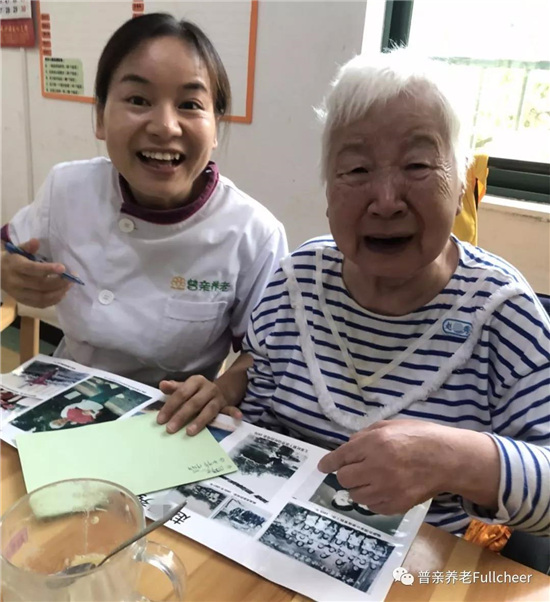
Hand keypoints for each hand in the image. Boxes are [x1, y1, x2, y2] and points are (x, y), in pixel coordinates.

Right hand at [1, 238, 70, 307]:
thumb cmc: (12, 260)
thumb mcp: (17, 250)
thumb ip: (28, 247)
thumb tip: (36, 241)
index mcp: (15, 266)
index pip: (32, 269)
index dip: (48, 269)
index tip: (63, 268)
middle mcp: (15, 282)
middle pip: (40, 285)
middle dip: (59, 282)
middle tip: (72, 277)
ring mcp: (18, 294)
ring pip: (41, 297)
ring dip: (58, 292)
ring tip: (69, 286)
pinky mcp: (22, 302)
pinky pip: (40, 304)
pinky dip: (53, 300)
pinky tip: (62, 293)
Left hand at [157, 376, 241, 434]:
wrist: (220, 389)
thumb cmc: (197, 391)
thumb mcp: (186, 387)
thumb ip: (174, 388)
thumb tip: (162, 385)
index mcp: (195, 381)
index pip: (181, 393)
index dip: (170, 406)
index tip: (160, 420)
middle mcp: (208, 388)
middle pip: (193, 403)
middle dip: (181, 416)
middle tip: (170, 429)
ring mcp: (218, 397)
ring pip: (208, 409)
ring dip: (200, 421)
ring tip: (190, 432)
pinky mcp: (226, 405)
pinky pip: (231, 409)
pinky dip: (234, 413)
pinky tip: (238, 417)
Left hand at [317, 420, 450, 514]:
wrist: (448, 459)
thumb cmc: (420, 436)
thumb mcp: (390, 425)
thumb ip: (366, 435)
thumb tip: (349, 446)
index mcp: (374, 444)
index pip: (341, 456)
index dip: (328, 462)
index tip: (322, 466)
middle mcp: (377, 467)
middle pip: (344, 478)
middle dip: (346, 473)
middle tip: (355, 470)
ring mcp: (387, 489)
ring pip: (356, 495)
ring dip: (359, 487)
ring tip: (371, 479)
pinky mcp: (397, 505)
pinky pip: (372, 507)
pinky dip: (372, 499)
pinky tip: (382, 489)